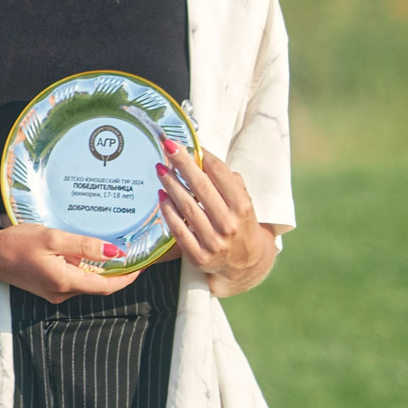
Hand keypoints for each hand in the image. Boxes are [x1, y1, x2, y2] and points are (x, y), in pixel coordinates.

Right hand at [0, 224, 140, 303]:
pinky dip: (82, 268)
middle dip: (116, 271)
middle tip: (130, 251)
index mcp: (66, 282)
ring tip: (107, 246)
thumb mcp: (52, 238)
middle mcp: (62, 293)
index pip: (107, 286)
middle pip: (98, 285)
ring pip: (85, 282)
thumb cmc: (16, 244)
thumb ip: (84, 246)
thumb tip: (115, 252)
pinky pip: (72, 280)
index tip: (143, 264)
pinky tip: (82, 252)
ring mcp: (54, 292)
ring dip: (97, 268)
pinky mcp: (47, 288)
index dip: (128, 277)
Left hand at [159, 139, 276, 296]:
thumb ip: (228, 183)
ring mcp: (213, 242)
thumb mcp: (243, 204)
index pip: (221, 176)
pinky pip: (178, 229)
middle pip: (201, 187)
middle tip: (168, 147)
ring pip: (186, 207)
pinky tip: (160, 195)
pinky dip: (167, 211)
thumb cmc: (241, 225)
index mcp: (243, 207)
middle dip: (183, 164)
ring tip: (160, 168)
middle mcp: (229, 224)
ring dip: (171, 184)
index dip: (203, 157)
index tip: (188, 143)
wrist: (246, 264)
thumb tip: (202, 158)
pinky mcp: (198, 256)